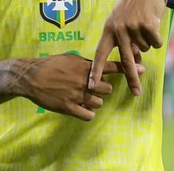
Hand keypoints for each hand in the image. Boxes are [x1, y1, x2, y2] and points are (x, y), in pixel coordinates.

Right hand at [14, 53, 129, 120]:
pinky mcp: (69, 107)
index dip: (127, 69)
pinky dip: (88, 112)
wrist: (31, 77)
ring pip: (99, 103)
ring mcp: (76, 94)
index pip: (111, 66)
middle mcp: (83, 80)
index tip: (141, 70)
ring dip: (94, 102)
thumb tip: (98, 65)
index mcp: (84, 66)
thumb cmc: (50, 65)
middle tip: (93, 88)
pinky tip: (82, 108)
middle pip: (108, 89)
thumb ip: (86, 63)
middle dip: (103, 90)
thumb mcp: (70, 58)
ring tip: (83, 97)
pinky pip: (88, 115)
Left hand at [88, 0, 167, 95]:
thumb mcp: (124, 23)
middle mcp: (118, 29)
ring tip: (145, 25)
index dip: (95, 71)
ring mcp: (132, 26)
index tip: (90, 86)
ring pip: (145, 49)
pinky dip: (158, 38)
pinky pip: (156, 43)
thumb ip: (126, 42)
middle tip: (136, 93)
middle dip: (131, 78)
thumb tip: (135, 62)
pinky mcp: (147, 24)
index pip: (99, 54)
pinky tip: (153, 23)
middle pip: (125, 60)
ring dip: (148, 42)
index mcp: (108, 29)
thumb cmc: (134, 8)